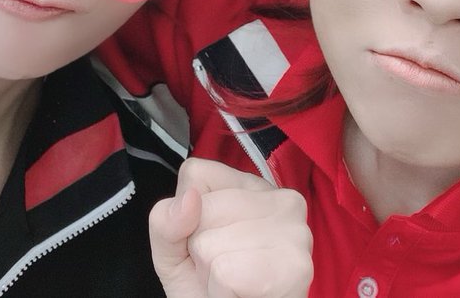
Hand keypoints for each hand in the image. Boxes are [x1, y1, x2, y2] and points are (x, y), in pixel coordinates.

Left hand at [150, 158, 312, 297]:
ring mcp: (294, 231)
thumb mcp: (173, 251)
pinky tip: (243, 294)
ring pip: (211, 244)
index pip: (196, 173)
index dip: (188, 215)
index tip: (209, 238)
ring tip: (236, 282)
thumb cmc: (209, 289)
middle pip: (203, 209)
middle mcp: (282, 200)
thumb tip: (189, 199)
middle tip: (224, 267)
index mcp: (253, 186)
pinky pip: (226, 273)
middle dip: (200, 247)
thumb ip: (166, 220)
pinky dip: (222, 291)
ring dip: (211, 274)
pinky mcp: (294, 267)